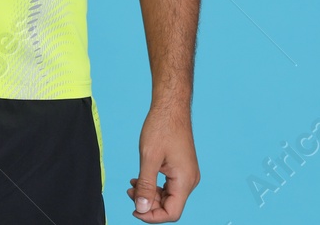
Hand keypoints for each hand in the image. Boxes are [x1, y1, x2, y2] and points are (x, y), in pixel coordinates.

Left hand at [127, 104, 198, 220]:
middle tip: (130, 192)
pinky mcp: (181, 168)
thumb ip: (145, 186)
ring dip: (149, 194)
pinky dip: (154, 185)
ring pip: (168, 196)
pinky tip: (140, 179)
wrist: (171, 107)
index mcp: (184, 180)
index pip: (171, 213)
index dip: (152, 216)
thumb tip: (141, 209)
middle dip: (148, 203)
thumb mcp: (148, 158)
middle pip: (169, 206)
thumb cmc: (161, 127)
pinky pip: (168, 185)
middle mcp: (189, 180)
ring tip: (132, 185)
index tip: (134, 210)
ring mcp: (187, 174)